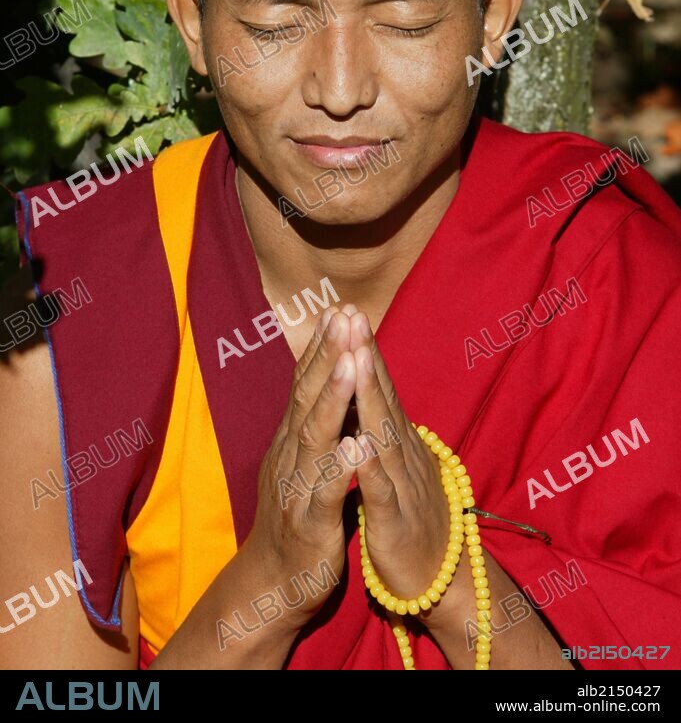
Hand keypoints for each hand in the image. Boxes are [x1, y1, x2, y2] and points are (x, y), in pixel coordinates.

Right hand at [244, 305, 360, 632]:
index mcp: (292, 440)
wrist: (273, 584)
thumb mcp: (303, 462)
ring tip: (351, 364)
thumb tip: (327, 382)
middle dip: (328, 356)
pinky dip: (338, 468)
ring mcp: (297, 488)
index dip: (321, 348)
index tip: (339, 310)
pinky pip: (325, 493)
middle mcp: (290, 456)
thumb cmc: (297, 517)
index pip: (306, 384)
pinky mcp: (310, 525)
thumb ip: (314, 424)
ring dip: (333, 399)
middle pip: (307, 398)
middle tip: (343, 316)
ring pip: (315, 438)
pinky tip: (354, 446)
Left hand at [338, 310, 450, 601]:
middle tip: (352, 314)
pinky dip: (372, 465)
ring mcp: (402, 485)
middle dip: (366, 356)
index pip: (378, 388)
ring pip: (383, 434)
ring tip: (354, 357)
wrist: (439, 581)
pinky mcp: (395, 522)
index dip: (363, 350)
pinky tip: (361, 442)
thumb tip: (374, 391)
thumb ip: (386, 429)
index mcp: (397, 442)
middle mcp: (403, 454)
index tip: (346, 311)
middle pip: (382, 398)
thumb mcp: (397, 467)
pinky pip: (382, 490)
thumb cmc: (410, 520)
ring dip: (369, 395)